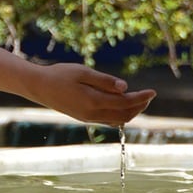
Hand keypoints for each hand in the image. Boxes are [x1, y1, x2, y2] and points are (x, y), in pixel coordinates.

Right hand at [28, 63, 155, 126]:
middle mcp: (92, 114)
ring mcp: (88, 118)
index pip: (125, 103)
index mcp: (93, 101)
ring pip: (117, 120)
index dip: (141, 98)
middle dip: (139, 106)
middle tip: (148, 95)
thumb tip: (125, 88)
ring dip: (131, 112)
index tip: (153, 92)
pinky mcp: (84, 118)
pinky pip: (108, 120)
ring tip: (138, 99)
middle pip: (124, 115)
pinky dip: (119, 114)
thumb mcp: (82, 72)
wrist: (39, 87)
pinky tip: (121, 104)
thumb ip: (104, 81)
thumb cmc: (60, 75)